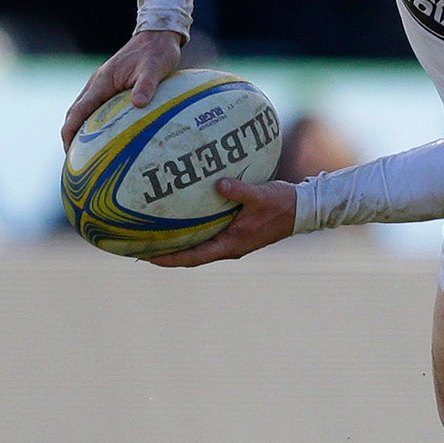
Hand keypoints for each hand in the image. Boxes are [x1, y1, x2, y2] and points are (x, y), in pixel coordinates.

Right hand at [60, 29, 184, 150]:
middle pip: (76, 114)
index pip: (79, 111)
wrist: (157, 35)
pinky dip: (92, 123)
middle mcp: (97, 84)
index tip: (69, 152)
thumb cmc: (157, 52)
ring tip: (85, 154)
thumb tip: (139, 104)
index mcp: (102, 82)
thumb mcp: (155, 68)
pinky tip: (103, 137)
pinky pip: (95, 108)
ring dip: (80, 130)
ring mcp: (102, 85)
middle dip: (71, 136)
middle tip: (75, 161)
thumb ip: (147, 85)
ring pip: (83, 111)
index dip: (70, 132)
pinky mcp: (110, 86)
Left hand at [147, 178, 298, 265]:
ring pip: (198, 245)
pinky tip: (182, 215)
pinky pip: (207, 233)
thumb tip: (218, 183)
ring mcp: (232, 240)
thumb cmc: (282, 204)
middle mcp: (228, 247)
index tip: (146, 257)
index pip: (193, 258)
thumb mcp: (260, 196)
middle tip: (140, 245)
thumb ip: (239, 190)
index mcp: (231, 245)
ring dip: (177, 242)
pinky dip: (192, 229)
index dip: (169, 259)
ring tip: (155, 233)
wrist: (303, 209)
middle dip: (166, 252)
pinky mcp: (236, 231)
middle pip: (190, 255)